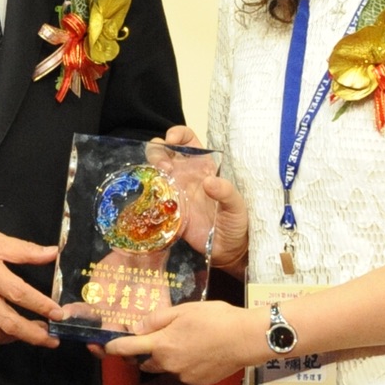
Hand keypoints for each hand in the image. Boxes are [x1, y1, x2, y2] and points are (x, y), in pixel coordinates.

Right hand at [0, 225, 60, 345]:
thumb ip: (24, 250)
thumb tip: (52, 253)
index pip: (20, 295)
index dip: (42, 306)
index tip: (59, 314)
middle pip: (10, 323)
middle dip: (35, 335)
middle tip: (53, 339)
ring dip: (19, 337)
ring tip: (35, 334)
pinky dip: (0, 337)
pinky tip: (10, 332)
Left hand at [106, 299, 265, 384]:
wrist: (247, 339)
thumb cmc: (216, 318)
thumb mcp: (183, 310)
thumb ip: (156, 320)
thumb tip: (135, 328)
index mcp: (161, 345)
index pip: (127, 349)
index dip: (112, 347)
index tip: (104, 346)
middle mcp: (168, 365)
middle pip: (144, 362)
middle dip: (142, 353)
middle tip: (149, 340)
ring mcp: (183, 376)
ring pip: (165, 368)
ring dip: (165, 358)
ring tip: (184, 341)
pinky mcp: (197, 382)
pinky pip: (182, 373)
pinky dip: (185, 364)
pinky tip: (200, 351)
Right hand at [163, 125, 246, 270]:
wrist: (229, 250)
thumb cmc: (237, 223)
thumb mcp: (237, 206)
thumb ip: (226, 192)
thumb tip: (209, 181)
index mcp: (203, 166)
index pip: (187, 141)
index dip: (177, 135)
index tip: (172, 140)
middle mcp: (185, 175)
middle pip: (163, 152)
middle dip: (157, 151)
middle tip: (164, 166)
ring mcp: (174, 193)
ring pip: (154, 172)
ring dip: (151, 170)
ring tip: (158, 180)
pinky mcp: (167, 211)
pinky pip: (152, 198)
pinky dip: (148, 195)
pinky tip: (152, 200)